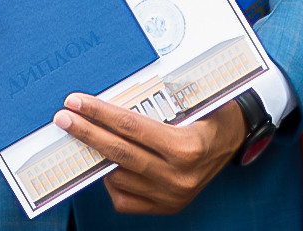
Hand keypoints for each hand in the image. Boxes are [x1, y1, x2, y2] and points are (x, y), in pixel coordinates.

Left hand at [52, 94, 247, 214]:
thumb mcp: (194, 98)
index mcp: (186, 147)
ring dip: (99, 157)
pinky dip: (113, 180)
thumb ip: (160, 100)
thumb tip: (112, 94)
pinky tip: (110, 164)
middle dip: (87, 134)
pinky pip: (125, 199)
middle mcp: (178, 176)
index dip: (99, 114)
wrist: (239, 137)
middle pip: (119, 153)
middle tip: (63, 119)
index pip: (131, 128)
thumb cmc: (214, 111)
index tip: (76, 102)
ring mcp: (172, 196)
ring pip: (119, 177)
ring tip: (87, 136)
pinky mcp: (168, 207)